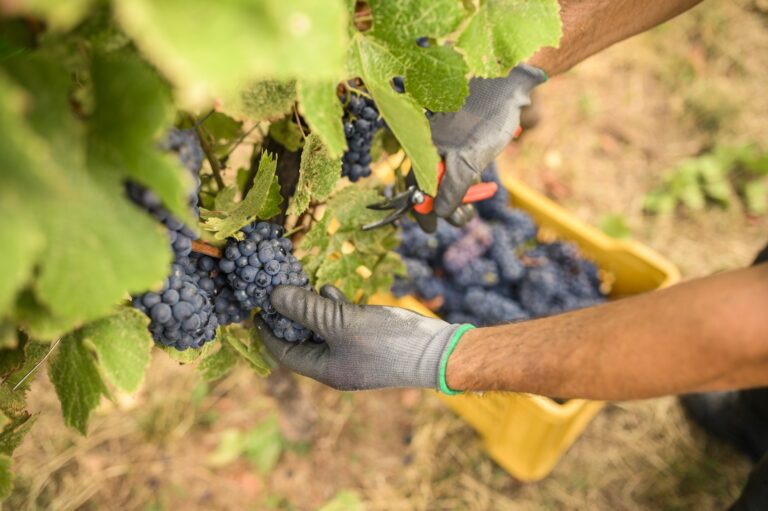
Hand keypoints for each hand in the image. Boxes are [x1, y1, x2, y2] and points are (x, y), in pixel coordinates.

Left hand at [256, 285, 466, 390]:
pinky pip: (343, 325)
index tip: (254, 311)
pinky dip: (334, 307)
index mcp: (326, 370)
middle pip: (303, 341)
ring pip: (323, 330)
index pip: (285, 354)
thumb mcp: (341, 322)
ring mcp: (356, 354)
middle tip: (276, 291)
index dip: (267, 332)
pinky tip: (330, 289)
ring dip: (312, 307)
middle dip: (290, 315)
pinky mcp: (372, 341)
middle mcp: (338, 366)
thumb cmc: (387, 342)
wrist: (438, 352)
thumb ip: (306, 309)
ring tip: (301, 284)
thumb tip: (274, 296)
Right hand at [419, 64, 545, 231]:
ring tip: (474, 206)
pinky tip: (482, 183)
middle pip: (431, 186)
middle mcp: (431, 146)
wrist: (509, 82)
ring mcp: (448, 144)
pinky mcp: (465, 141)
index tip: (431, 229)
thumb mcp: (469, 158)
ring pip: (447, 179)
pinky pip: (460, 167)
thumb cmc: (487, 115)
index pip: (414, 187)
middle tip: (465, 218)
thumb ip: (451, 187)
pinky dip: (468, 180)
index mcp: (423, 147)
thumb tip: (439, 212)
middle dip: (446, 207)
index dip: (421, 211)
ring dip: (460, 197)